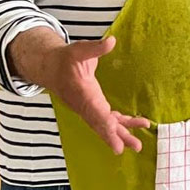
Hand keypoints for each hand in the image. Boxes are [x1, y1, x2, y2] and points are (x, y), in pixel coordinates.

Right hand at [44, 37, 149, 154]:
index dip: (104, 122)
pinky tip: (136, 125)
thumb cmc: (65, 59)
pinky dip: (121, 124)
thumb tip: (111, 41)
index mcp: (82, 93)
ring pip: (106, 125)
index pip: (94, 111)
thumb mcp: (78, 50)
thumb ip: (95, 48)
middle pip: (100, 124)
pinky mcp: (94, 106)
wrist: (52, 68)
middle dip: (114, 136)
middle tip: (127, 148)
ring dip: (121, 134)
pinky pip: (109, 119)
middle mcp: (86, 105)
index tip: (114, 132)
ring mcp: (90, 108)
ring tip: (137, 145)